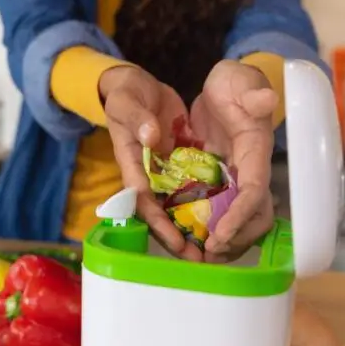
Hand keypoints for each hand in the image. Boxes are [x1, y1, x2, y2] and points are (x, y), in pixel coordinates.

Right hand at [99, 66, 197, 259]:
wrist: (134, 87)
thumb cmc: (125, 94)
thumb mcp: (126, 101)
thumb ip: (137, 118)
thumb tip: (151, 137)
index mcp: (131, 161)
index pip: (141, 198)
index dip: (157, 222)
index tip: (174, 240)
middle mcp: (146, 173)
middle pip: (158, 212)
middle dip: (175, 237)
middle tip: (197, 259)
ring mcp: (161, 170)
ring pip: (174, 206)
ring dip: (189, 228)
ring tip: (210, 250)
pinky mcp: (175, 163)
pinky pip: (188, 189)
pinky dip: (199, 205)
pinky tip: (219, 220)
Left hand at [189, 59, 279, 262]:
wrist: (226, 84)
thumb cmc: (233, 81)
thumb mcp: (238, 80)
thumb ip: (251, 92)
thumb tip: (267, 100)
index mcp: (254, 149)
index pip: (254, 190)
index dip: (240, 215)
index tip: (221, 234)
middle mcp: (247, 169)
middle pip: (251, 214)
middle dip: (234, 237)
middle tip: (207, 254)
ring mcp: (234, 177)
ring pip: (235, 218)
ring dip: (222, 240)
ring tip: (197, 256)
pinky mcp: (218, 179)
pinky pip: (216, 210)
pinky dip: (205, 227)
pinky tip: (188, 239)